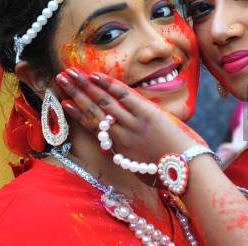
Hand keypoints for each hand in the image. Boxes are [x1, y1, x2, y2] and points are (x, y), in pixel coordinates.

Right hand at [56, 68, 205, 165]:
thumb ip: (127, 157)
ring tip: (70, 74)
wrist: (186, 172)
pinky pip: (125, 96)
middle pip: (94, 110)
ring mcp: (133, 123)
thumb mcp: (140, 169)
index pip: (93, 127)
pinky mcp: (148, 114)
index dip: (77, 113)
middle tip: (61, 79)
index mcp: (119, 148)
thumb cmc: (166, 173)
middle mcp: (121, 134)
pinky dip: (109, 85)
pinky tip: (95, 76)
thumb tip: (118, 150)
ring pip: (104, 102)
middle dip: (76, 93)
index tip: (64, 102)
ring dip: (85, 86)